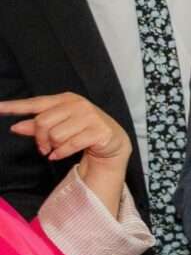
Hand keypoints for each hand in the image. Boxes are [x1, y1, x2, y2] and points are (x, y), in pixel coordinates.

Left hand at [1, 94, 130, 176]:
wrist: (112, 140)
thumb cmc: (82, 130)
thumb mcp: (59, 126)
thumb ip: (37, 126)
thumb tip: (15, 127)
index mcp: (65, 99)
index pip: (35, 103)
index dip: (14, 106)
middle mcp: (77, 104)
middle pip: (43, 122)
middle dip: (39, 139)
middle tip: (43, 148)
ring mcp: (90, 117)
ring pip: (56, 135)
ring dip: (52, 147)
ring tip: (56, 150)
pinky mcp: (99, 131)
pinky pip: (69, 144)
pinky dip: (60, 153)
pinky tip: (58, 155)